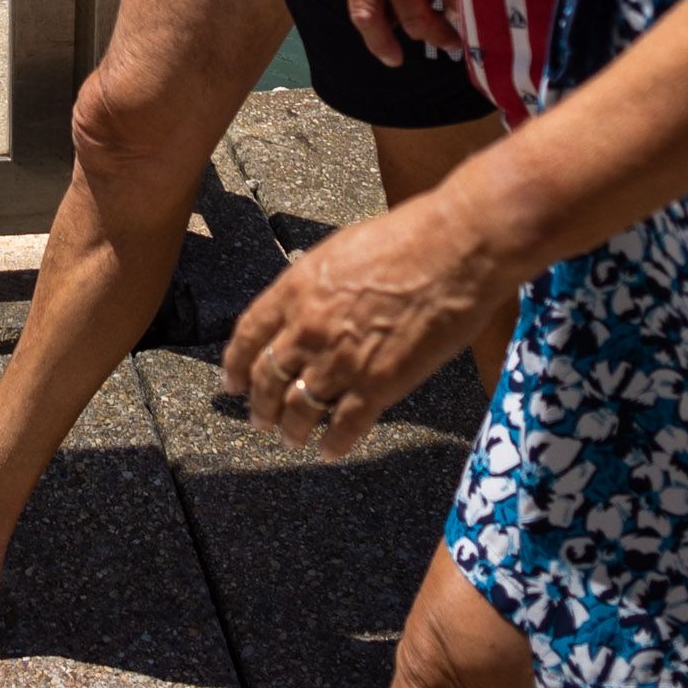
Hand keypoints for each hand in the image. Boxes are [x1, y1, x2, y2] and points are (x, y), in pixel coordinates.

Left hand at [222, 194, 504, 457]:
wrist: (456, 249)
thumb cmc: (409, 236)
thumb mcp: (343, 250)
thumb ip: (317, 284)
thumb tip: (308, 305)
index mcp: (297, 287)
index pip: (249, 334)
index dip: (236, 364)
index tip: (231, 383)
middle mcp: (309, 327)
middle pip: (268, 378)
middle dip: (260, 405)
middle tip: (259, 420)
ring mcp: (341, 359)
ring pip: (299, 408)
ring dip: (291, 428)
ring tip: (292, 438)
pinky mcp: (379, 385)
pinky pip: (344, 426)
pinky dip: (334, 443)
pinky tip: (331, 451)